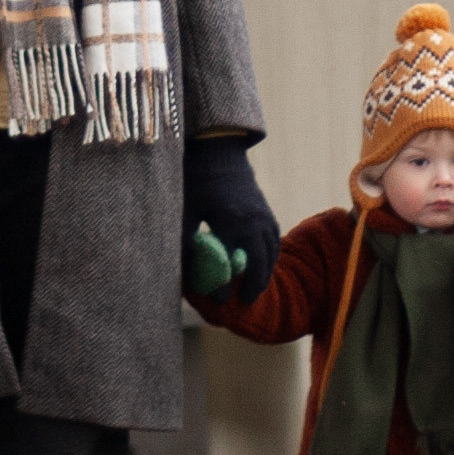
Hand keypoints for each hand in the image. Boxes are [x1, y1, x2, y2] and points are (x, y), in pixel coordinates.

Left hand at [184, 139, 278, 302]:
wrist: (218, 152)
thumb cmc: (197, 180)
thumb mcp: (185, 209)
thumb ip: (184, 239)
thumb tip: (178, 267)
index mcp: (231, 221)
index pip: (232, 263)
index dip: (225, 285)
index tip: (218, 300)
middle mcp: (253, 221)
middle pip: (260, 262)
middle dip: (253, 284)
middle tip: (244, 302)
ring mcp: (264, 215)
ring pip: (271, 252)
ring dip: (265, 272)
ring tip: (253, 289)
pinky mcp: (267, 211)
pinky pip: (274, 240)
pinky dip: (271, 256)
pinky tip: (262, 265)